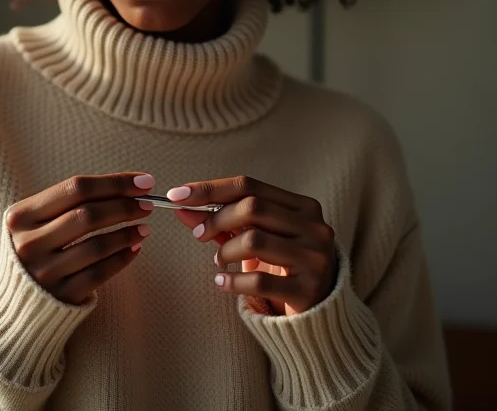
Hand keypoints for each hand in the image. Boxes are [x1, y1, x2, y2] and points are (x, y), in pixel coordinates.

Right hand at [5, 172, 155, 305]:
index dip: (114, 182)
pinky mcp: (60, 296)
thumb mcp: (35, 221)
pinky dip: (122, 258)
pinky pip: (99, 273)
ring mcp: (44, 272)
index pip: (75, 188)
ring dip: (126, 233)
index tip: (144, 181)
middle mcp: (29, 243)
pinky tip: (135, 248)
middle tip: (148, 203)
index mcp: (21, 215)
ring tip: (145, 227)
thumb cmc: (35, 248)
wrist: (13, 302)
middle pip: (87, 215)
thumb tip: (128, 186)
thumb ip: (69, 202)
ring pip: (96, 245)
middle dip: (124, 206)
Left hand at [167, 176, 336, 315]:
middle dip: (216, 218)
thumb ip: (222, 220)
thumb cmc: (282, 264)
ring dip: (225, 250)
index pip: (249, 185)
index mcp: (303, 206)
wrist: (320, 312)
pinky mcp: (307, 290)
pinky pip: (259, 280)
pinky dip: (232, 280)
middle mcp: (313, 227)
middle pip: (252, 207)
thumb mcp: (257, 236)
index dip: (209, 188)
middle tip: (198, 234)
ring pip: (253, 240)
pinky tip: (222, 282)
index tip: (177, 195)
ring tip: (219, 261)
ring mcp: (314, 258)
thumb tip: (182, 207)